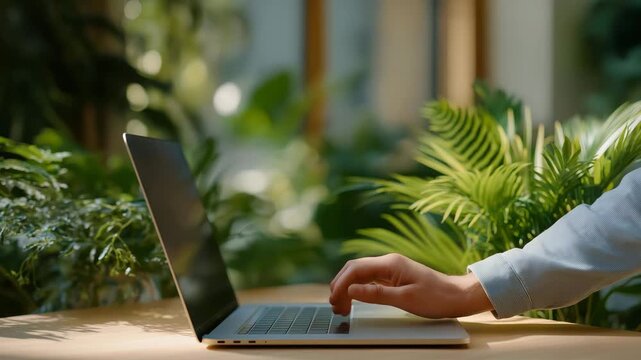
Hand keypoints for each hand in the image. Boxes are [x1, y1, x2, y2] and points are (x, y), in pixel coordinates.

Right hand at [329, 253, 492, 317]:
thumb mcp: (405, 299)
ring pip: (360, 274)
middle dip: (340, 286)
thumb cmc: (436, 297)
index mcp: (390, 264)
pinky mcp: (393, 277)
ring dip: (347, 288)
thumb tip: (352, 290)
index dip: (341, 284)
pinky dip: (358, 289)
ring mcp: (390, 269)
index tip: (334, 300)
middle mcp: (388, 262)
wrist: (457, 296)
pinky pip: (369, 280)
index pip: (356, 269)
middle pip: (354, 269)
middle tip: (335, 306)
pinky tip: (353, 299)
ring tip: (341, 306)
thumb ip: (376, 294)